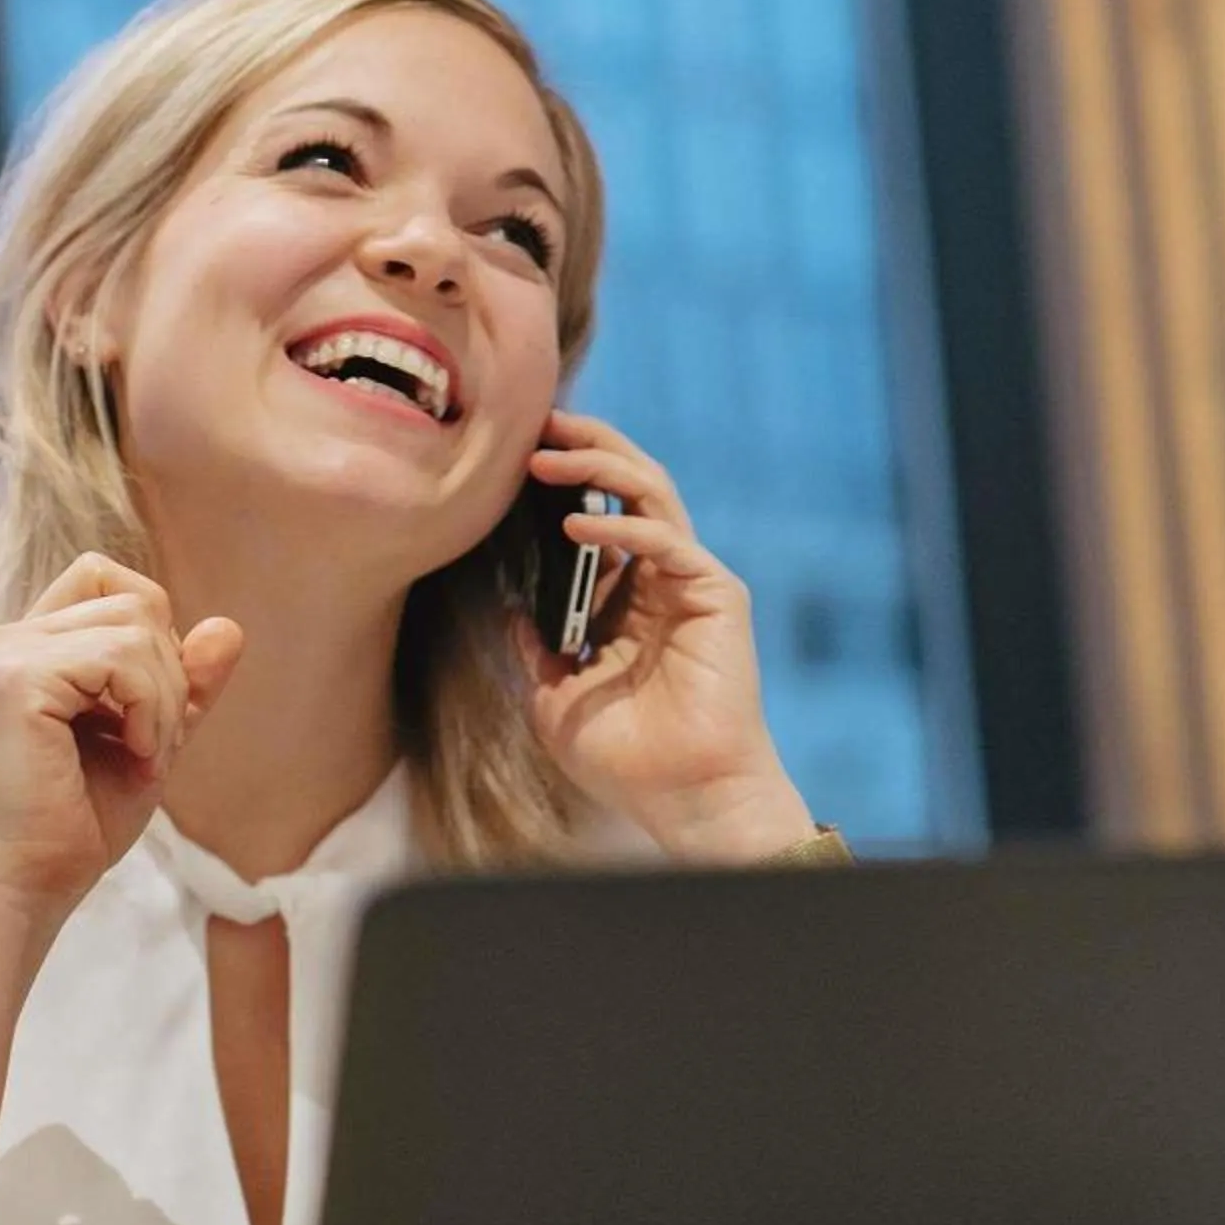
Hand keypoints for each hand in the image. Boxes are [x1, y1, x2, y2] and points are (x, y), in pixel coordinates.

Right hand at [0, 553, 245, 918]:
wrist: (32, 886)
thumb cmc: (80, 822)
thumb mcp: (152, 740)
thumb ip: (185, 684)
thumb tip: (229, 628)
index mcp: (27, 647)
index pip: (104, 576)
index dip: (152, 632)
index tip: (146, 711)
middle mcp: (6, 639)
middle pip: (134, 599)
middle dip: (169, 674)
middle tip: (152, 745)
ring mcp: (4, 653)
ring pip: (135, 624)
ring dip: (163, 698)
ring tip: (143, 756)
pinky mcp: (15, 679)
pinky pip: (120, 656)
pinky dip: (148, 708)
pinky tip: (135, 756)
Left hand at [513, 412, 817, 862]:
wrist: (683, 798)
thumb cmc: (628, 760)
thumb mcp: (556, 700)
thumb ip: (538, 652)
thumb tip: (510, 613)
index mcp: (626, 600)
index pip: (597, 515)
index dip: (562, 480)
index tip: (512, 457)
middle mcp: (659, 580)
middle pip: (627, 487)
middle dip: (583, 448)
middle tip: (533, 426)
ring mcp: (690, 582)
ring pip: (650, 494)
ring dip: (597, 465)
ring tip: (543, 456)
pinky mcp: (715, 594)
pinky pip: (664, 540)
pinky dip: (620, 524)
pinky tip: (575, 522)